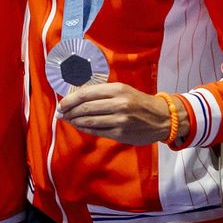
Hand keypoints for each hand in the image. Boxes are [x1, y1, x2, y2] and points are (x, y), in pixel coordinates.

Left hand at [56, 82, 184, 145]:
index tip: (62, 103)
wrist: (162, 118)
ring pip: (90, 120)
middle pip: (85, 107)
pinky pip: (97, 131)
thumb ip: (103, 93)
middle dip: (69, 111)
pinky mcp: (120, 134)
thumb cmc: (139, 102)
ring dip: (75, 121)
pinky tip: (79, 126)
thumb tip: (78, 97)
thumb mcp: (123, 90)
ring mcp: (119, 120)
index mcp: (117, 89)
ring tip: (67, 120)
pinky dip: (85, 129)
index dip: (71, 99)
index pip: (87, 93)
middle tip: (61, 113)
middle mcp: (118, 103)